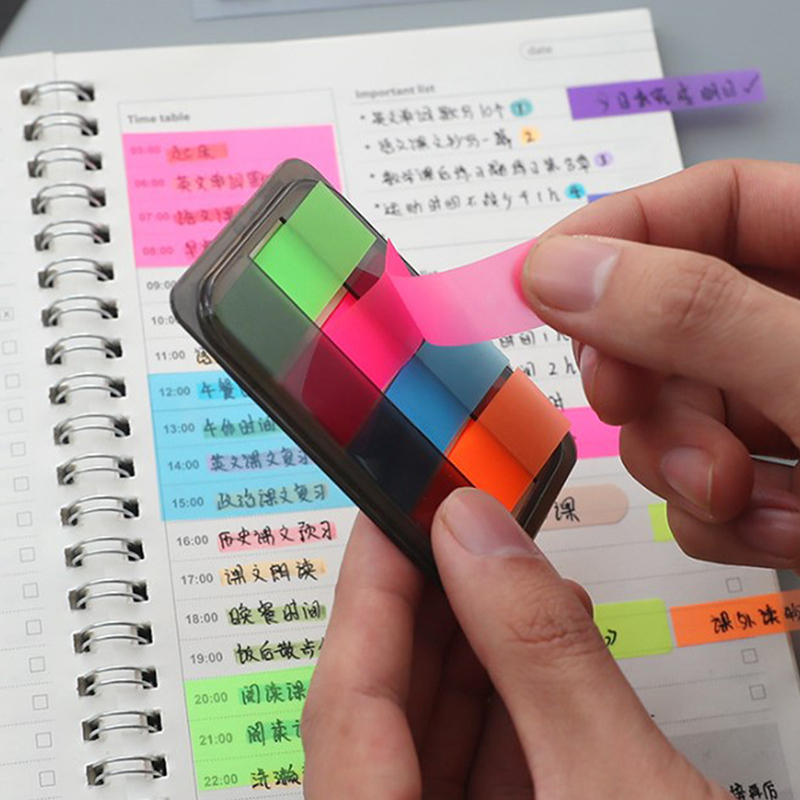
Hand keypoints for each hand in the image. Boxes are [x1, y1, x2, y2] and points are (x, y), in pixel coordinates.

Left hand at [302, 489, 724, 798]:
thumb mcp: (622, 793)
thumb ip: (539, 652)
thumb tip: (472, 527)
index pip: (343, 709)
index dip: (365, 595)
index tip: (388, 510)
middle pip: (378, 719)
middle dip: (423, 608)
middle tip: (454, 524)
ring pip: (427, 741)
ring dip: (467, 648)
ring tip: (506, 571)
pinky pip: (476, 774)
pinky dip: (507, 704)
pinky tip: (541, 649)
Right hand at [523, 159, 799, 570]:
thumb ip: (697, 314)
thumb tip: (558, 271)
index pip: (710, 203)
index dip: (620, 232)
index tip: (541, 283)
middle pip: (672, 317)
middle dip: (647, 379)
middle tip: (628, 405)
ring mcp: (792, 410)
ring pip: (677, 412)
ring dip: (685, 465)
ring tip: (735, 496)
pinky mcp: (783, 482)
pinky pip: (706, 485)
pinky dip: (723, 519)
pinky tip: (785, 535)